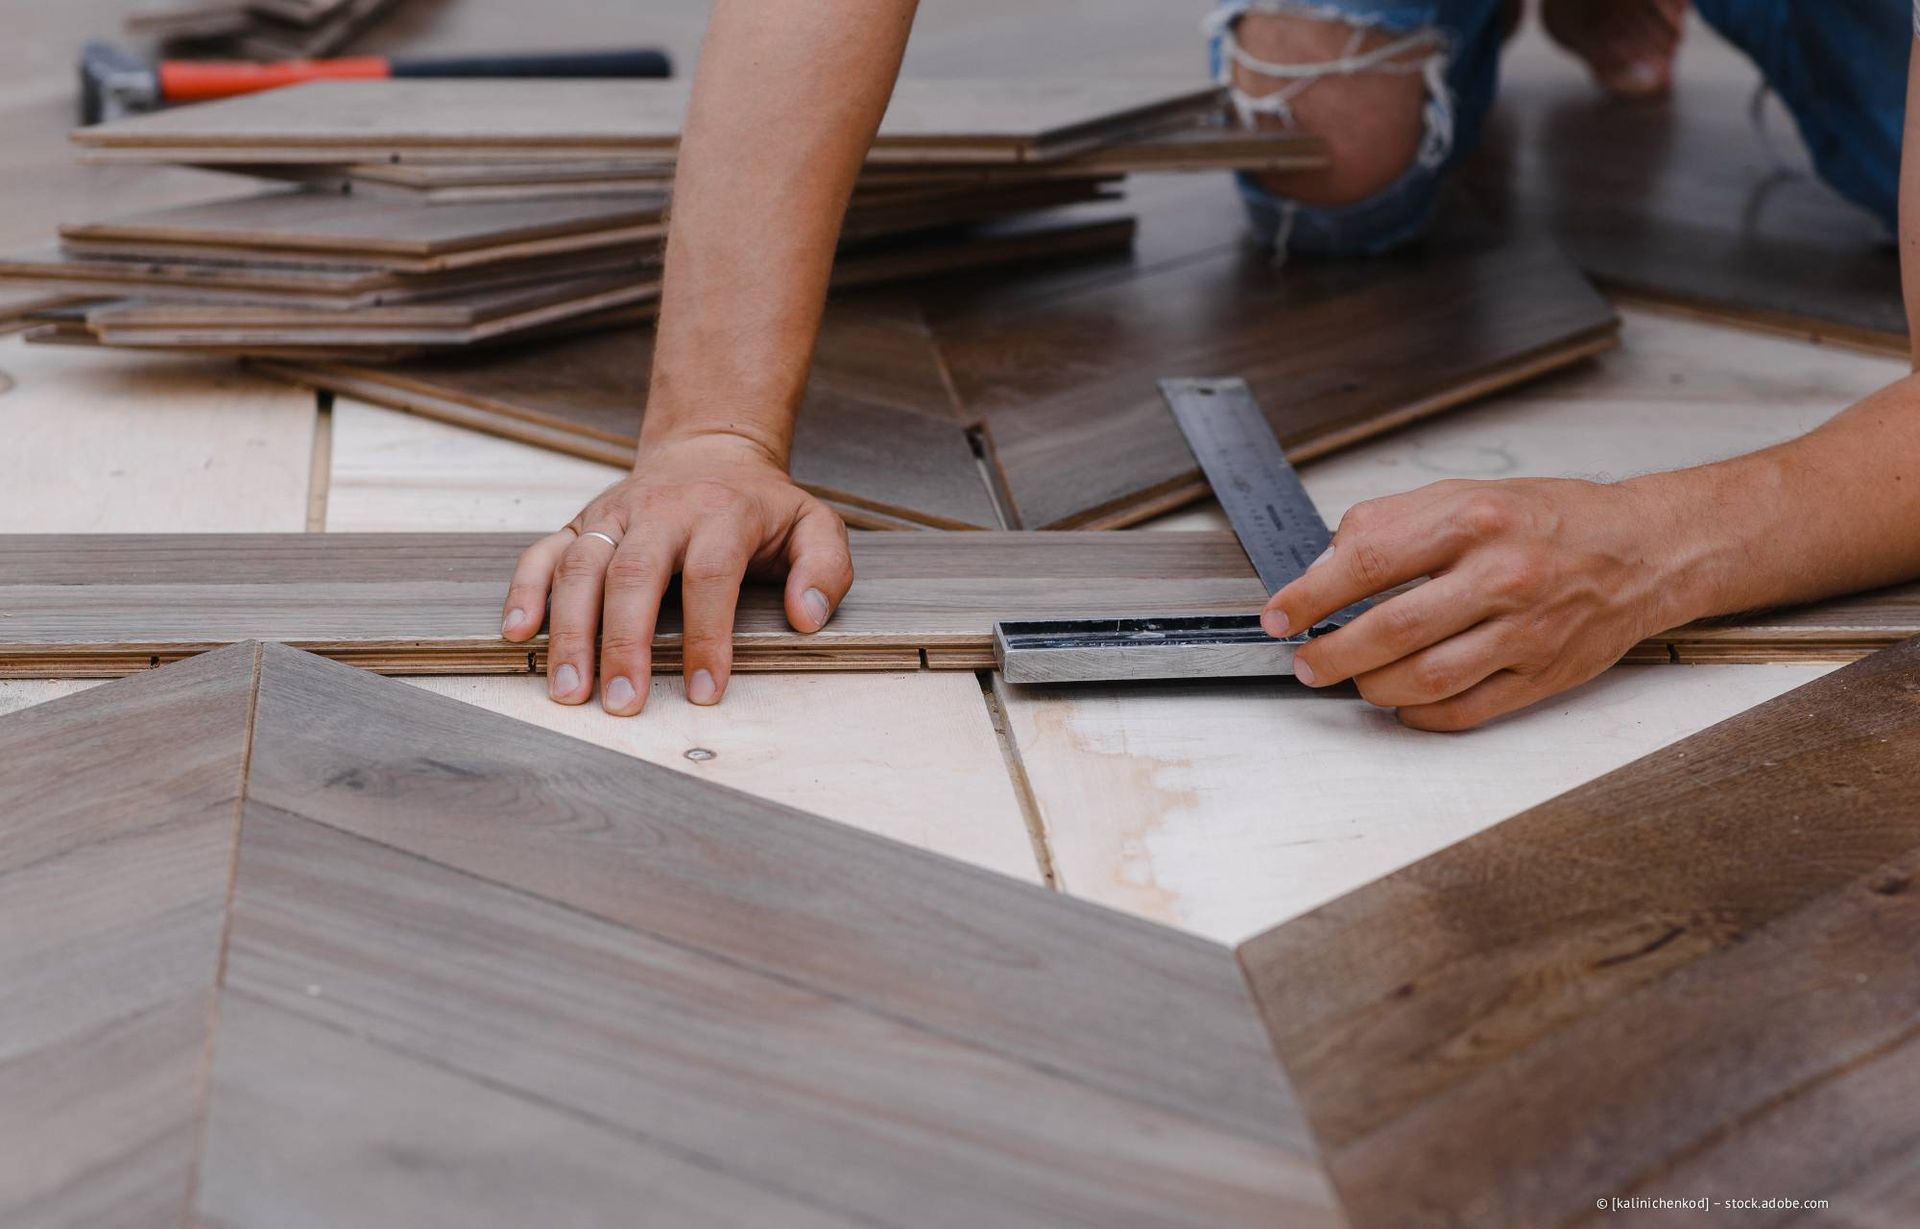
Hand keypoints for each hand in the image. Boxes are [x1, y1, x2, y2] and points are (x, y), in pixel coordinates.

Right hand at [500, 433, 853, 714]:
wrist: (711, 452)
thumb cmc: (761, 506)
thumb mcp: (814, 524)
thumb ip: (825, 569)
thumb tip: (807, 617)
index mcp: (721, 513)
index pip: (711, 575)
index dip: (707, 636)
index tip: (703, 692)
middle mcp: (661, 511)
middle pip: (634, 574)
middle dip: (623, 642)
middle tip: (621, 702)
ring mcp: (615, 516)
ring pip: (581, 568)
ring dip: (569, 631)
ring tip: (568, 690)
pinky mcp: (582, 523)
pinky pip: (543, 553)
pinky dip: (525, 591)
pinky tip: (517, 634)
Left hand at [1261, 478, 1692, 730]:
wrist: (1642, 549)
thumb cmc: (1548, 521)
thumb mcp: (1465, 495)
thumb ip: (1391, 525)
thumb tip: (1323, 568)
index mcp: (1473, 519)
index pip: (1368, 560)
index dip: (1311, 595)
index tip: (1280, 615)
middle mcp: (1502, 575)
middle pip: (1391, 630)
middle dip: (1332, 654)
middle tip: (1306, 661)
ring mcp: (1526, 630)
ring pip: (1425, 679)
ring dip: (1371, 687)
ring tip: (1353, 678)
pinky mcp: (1544, 674)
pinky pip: (1466, 711)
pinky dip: (1420, 715)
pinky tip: (1401, 702)